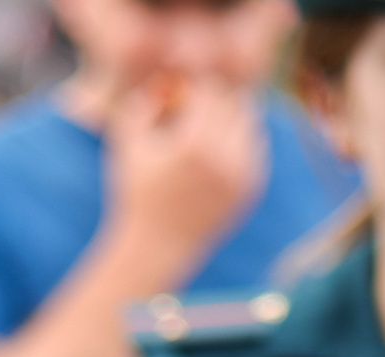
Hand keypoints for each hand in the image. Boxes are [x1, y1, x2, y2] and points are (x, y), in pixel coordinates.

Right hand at [103, 75, 267, 280]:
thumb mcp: (128, 143)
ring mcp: (243, 175)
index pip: (211, 91)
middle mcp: (226, 158)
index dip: (196, 86)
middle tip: (197, 108)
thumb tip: (166, 81)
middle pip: (235, 103)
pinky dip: (241, 140)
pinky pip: (256, 148)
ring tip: (207, 127)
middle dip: (216, 101)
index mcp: (195, 144)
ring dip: (232, 117)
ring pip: (251, 123)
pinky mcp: (252, 188)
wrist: (159, 246)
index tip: (182, 94)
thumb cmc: (137, 192)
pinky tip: (218, 148)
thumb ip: (143, 103)